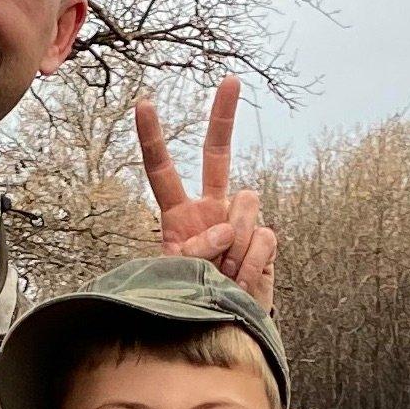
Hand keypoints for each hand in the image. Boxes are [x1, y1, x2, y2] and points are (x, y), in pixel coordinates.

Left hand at [138, 78, 278, 307]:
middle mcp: (212, 209)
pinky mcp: (265, 237)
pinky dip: (251, 261)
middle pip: (218, 155)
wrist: (227, 328)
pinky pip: (261, 236)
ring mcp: (240, 220)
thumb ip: (194, 250)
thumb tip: (226, 227)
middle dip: (223, 117)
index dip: (153, 139)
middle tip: (231, 80)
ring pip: (244, 206)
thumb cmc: (193, 303)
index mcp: (179, 215)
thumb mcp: (178, 279)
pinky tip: (242, 278)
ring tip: (222, 275)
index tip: (144, 103)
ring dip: (232, 247)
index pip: (163, 172)